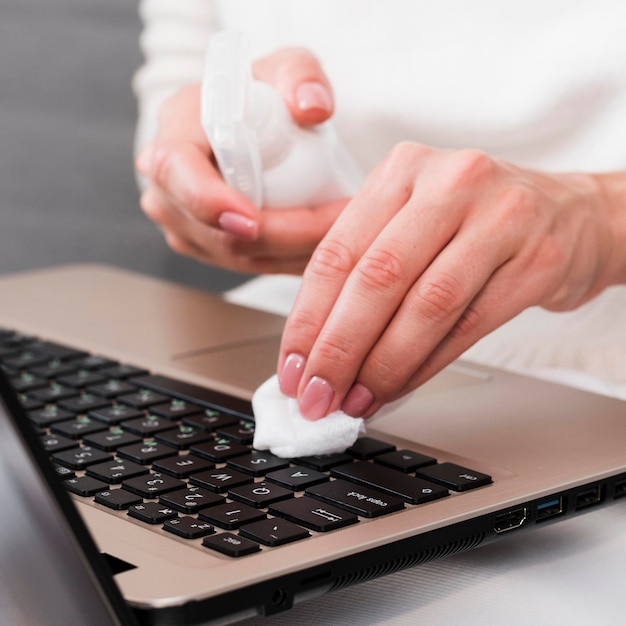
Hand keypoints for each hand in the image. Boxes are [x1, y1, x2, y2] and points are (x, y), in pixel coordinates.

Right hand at [135, 48, 345, 273]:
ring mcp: (181, 220)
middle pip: (217, 231)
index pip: (177, 171)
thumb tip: (312, 107)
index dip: (212, 202)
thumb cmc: (262, 95)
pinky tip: (316, 245)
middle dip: (285, 236)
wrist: (245, 123)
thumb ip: (302, 75)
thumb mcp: (286, 69)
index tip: (255, 220)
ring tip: (338, 232)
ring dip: (292, 253)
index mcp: (177, 131)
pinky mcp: (201, 243)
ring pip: (236, 257)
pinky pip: (245, 266)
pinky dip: (286, 260)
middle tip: (339, 221)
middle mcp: (167, 183)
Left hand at [277, 143, 623, 418]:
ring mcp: (500, 217)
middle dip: (338, 349)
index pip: (337, 252)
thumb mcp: (411, 219)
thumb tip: (313, 346)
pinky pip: (469, 326)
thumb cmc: (474, 221)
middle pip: (377, 279)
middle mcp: (449, 183)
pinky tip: (400, 386)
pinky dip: (427, 365)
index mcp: (401, 170)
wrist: (570, 214)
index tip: (291, 368)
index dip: (307, 319)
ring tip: (356, 400)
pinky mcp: (537, 259)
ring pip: (425, 306)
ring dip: (383, 365)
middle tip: (316, 395)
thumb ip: (361, 269)